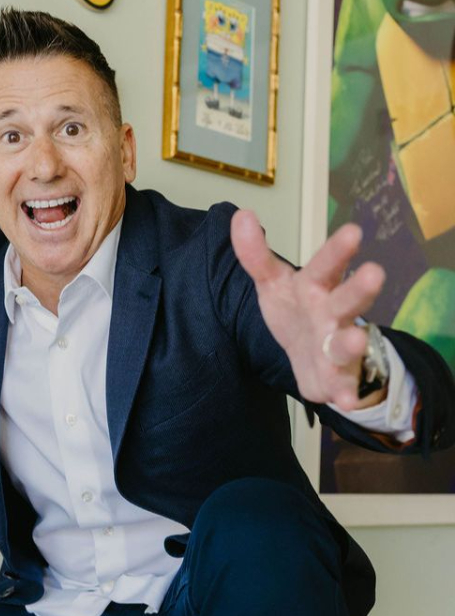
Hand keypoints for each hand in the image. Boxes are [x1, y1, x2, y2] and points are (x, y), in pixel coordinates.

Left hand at [230, 210, 385, 411]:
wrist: (309, 357)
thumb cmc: (296, 311)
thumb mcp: (273, 283)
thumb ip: (255, 254)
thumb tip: (240, 214)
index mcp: (316, 286)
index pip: (326, 265)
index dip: (337, 250)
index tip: (353, 231)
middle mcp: (333, 313)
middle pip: (348, 299)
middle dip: (360, 288)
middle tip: (375, 273)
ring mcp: (337, 346)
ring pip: (347, 342)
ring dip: (352, 341)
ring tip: (356, 339)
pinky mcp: (336, 378)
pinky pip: (342, 386)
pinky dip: (345, 393)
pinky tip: (346, 400)